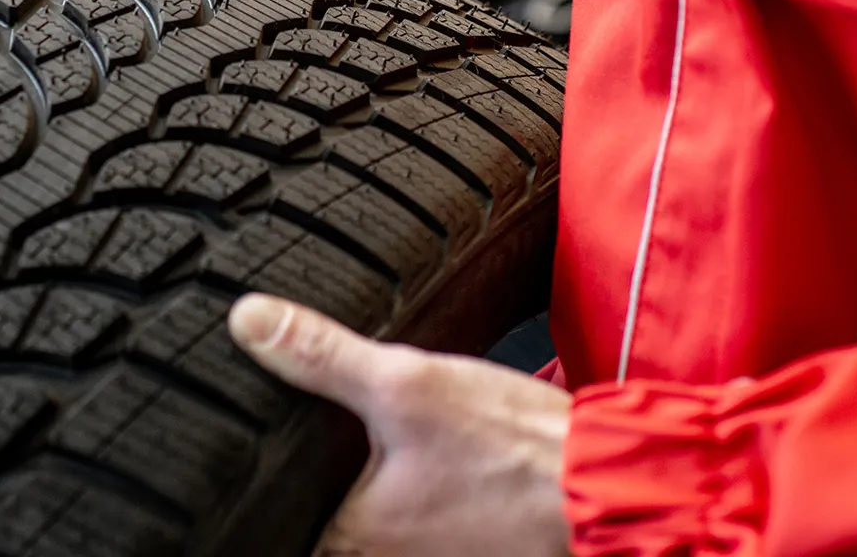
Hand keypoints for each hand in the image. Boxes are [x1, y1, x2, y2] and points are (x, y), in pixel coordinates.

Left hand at [228, 294, 573, 556]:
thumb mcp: (409, 386)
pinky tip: (432, 461)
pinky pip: (418, 523)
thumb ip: (322, 356)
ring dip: (372, 487)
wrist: (606, 482)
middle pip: (322, 519)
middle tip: (326, 438)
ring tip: (387, 445)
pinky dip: (415, 494)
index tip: (262, 453)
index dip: (268, 483)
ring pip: (373, 520)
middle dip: (325, 479)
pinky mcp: (464, 549)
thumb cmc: (521, 453)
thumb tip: (250, 322)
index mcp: (350, 539)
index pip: (274, 521)